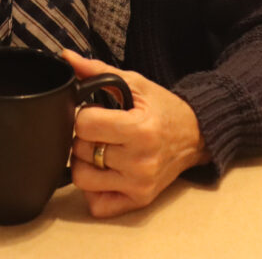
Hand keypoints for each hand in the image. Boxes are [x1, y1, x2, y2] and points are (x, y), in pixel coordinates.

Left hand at [62, 50, 209, 217]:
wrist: (195, 135)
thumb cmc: (163, 108)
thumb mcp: (135, 84)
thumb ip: (98, 71)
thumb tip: (66, 57)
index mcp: (140, 129)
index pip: (84, 125)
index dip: (83, 115)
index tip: (94, 112)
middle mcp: (140, 161)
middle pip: (80, 150)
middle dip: (84, 137)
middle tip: (100, 130)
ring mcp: (139, 184)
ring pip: (82, 178)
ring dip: (85, 162)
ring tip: (101, 149)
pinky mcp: (138, 201)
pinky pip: (97, 204)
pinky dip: (94, 189)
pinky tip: (105, 171)